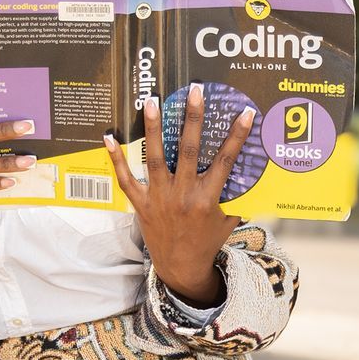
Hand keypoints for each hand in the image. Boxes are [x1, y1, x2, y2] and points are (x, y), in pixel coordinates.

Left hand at [104, 82, 253, 302]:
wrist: (181, 268)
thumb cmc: (207, 241)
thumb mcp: (228, 220)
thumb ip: (236, 195)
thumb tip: (249, 169)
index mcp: (208, 199)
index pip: (226, 161)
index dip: (236, 135)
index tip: (243, 112)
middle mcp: (183, 195)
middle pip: (189, 150)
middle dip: (192, 119)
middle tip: (194, 91)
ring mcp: (159, 198)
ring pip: (155, 157)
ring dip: (154, 127)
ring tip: (152, 101)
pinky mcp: (140, 204)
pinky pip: (126, 178)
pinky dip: (116, 159)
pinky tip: (109, 136)